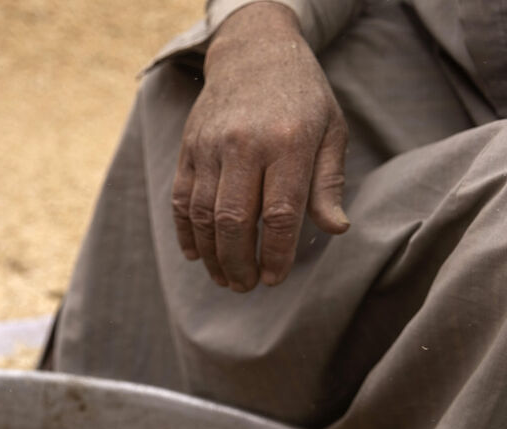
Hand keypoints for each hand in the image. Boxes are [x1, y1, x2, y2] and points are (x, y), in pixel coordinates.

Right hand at [172, 1, 349, 290]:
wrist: (254, 53)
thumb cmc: (302, 97)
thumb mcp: (330, 131)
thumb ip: (328, 182)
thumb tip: (335, 229)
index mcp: (288, 142)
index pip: (279, 213)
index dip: (275, 253)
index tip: (274, 279)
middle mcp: (244, 145)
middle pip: (234, 220)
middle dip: (239, 262)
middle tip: (246, 288)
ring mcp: (210, 147)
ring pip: (203, 214)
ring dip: (211, 254)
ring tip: (225, 279)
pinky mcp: (188, 149)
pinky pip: (181, 200)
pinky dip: (186, 232)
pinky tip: (197, 255)